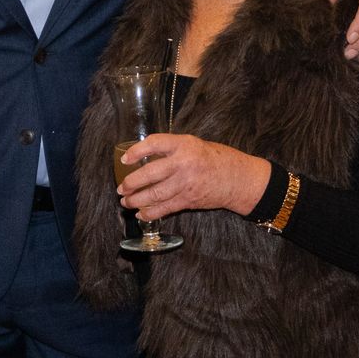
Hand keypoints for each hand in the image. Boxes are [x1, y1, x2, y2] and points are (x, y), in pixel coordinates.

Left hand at [117, 134, 270, 220]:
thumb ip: (171, 149)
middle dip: (131, 183)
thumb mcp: (192, 144)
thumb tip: (144, 156)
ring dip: (136, 200)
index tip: (124, 159)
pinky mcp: (188, 200)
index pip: (154, 143)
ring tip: (126, 202)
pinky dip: (150, 213)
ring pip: (154, 194)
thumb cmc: (214, 158)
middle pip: (150, 173)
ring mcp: (186, 183)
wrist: (237, 178)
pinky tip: (141, 214)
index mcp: (184, 145)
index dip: (136, 151)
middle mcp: (183, 163)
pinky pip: (165, 208)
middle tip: (121, 188)